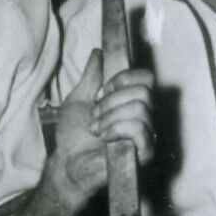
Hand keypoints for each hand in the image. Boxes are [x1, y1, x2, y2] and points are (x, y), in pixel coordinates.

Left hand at [49, 49, 154, 212]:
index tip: (102, 92)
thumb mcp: (79, 98)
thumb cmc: (73, 137)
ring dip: (110, 117)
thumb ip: (91, 76)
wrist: (67, 163)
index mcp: (132, 104)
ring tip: (96, 130)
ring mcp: (148, 136)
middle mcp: (145, 118)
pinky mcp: (145, 153)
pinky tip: (104, 139)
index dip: (123, 80)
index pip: (146, 78)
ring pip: (140, 109)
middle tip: (95, 115)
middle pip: (144, 92)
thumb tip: (99, 53)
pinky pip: (139, 129)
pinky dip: (116, 129)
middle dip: (112, 101)